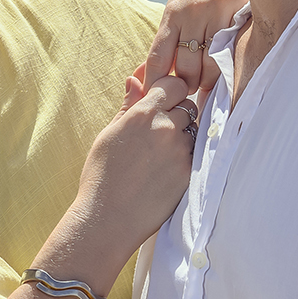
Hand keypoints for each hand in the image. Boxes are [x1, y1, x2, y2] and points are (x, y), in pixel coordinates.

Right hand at [57, 75, 197, 289]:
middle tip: (161, 132)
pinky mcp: (189, 174)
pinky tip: (167, 171)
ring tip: (162, 156)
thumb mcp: (109, 134)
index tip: (163, 102)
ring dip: (184, 137)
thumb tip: (135, 79)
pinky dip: (186, 159)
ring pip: (194, 132)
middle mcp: (165, 129)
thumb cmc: (101, 176)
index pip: (174, 85)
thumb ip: (128, 105)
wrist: (107, 219)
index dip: (170, 92)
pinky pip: (196, 155)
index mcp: (143, 114)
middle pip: (188, 106)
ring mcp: (180, 152)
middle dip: (178, 114)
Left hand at [145, 0, 247, 96]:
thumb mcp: (179, 7)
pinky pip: (232, 50)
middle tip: (187, 93)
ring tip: (205, 86)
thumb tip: (155, 70)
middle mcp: (192, 13)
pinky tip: (224, 74)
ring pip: (210, 62)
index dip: (155, 80)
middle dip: (185, 84)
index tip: (155, 95)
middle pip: (186, 65)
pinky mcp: (239, 12)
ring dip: (207, 81)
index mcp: (173, 13)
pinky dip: (226, 66)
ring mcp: (217, 12)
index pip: (159, 55)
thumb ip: (170, 36)